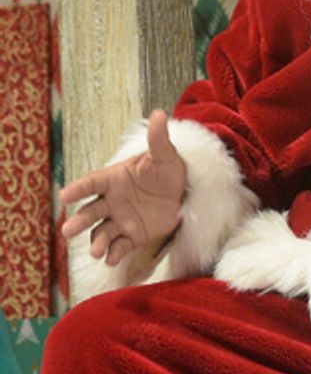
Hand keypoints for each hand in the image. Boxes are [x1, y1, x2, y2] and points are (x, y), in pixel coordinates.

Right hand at [61, 110, 185, 265]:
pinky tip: (111, 260)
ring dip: (96, 242)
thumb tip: (158, 114)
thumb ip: (158, 139)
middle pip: (90, 212)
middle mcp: (111, 201)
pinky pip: (120, 246)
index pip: (91, 183)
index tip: (63, 195)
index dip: (77, 189)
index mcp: (114, 178)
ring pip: (102, 232)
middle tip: (67, 231)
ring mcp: (120, 220)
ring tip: (95, 252)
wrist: (184, 192)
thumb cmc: (169, 170)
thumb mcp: (165, 155)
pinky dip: (114, 254)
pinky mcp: (132, 236)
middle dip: (78, 221)